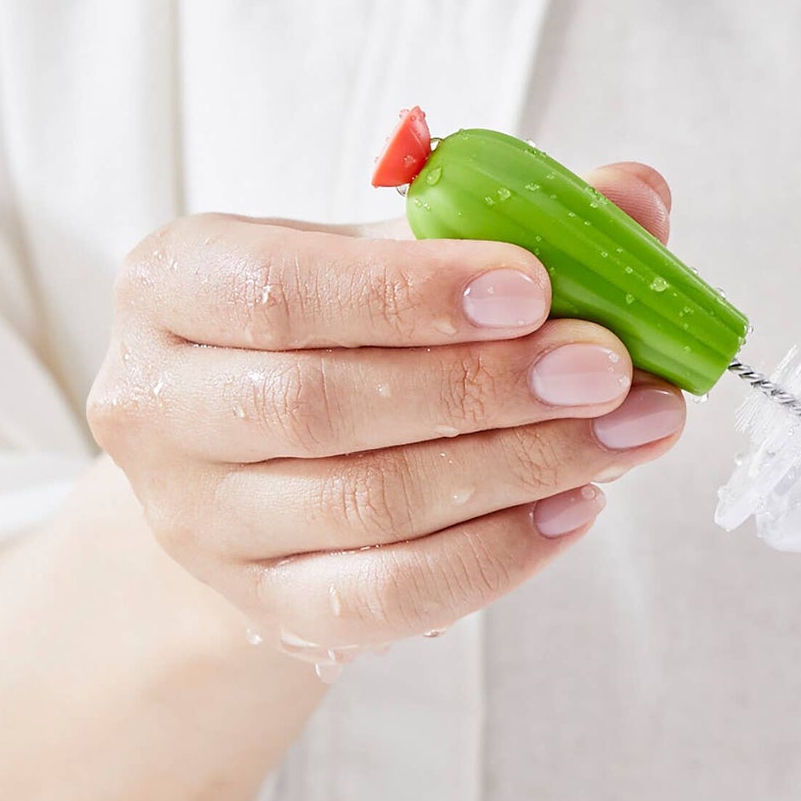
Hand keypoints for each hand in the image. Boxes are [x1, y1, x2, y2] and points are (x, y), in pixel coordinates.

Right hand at [87, 164, 683, 665]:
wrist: (269, 464)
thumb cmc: (344, 333)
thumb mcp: (401, 255)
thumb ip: (515, 219)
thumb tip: (637, 196)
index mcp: (179, 285)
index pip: (280, 291)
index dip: (412, 294)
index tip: (534, 287)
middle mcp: (163, 407)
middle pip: (325, 407)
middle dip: (486, 387)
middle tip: (608, 369)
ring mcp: (204, 521)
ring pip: (366, 506)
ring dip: (519, 467)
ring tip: (627, 431)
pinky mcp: (267, 604)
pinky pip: (385, 597)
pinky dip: (496, 554)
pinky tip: (576, 505)